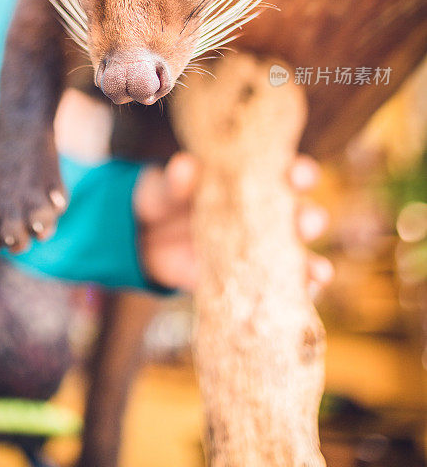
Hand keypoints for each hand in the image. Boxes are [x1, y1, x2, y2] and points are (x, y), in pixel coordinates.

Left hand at [134, 152, 332, 291]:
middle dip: (309, 217)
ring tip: (319, 272)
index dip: (299, 172)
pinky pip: (277, 289)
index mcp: (253, 182)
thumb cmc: (168, 199)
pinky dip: (294, 295)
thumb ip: (177, 181)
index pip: (286, 174)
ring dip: (312, 263)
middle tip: (308, 222)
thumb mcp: (169, 187)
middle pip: (300, 215)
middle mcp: (266, 215)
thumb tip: (185, 166)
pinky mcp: (247, 281)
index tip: (299, 174)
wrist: (148, 239)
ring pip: (296, 256)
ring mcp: (259, 251)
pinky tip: (304, 299)